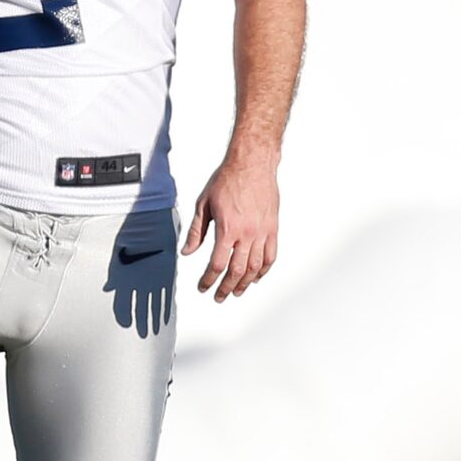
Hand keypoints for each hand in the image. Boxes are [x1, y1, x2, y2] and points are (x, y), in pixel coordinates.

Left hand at [183, 156, 279, 299]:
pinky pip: (271, 255)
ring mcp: (262, 232)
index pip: (217, 264)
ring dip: (245, 283)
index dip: (209, 280)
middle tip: (220, 296)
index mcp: (227, 228)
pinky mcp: (272, 228)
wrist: (252, 164)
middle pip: (237, 271)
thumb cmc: (228, 179)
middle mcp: (247, 234)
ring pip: (255, 267)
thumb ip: (196, 231)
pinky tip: (257, 277)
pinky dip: (264, 270)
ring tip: (237, 291)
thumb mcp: (204, 204)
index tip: (203, 287)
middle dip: (226, 287)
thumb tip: (187, 251)